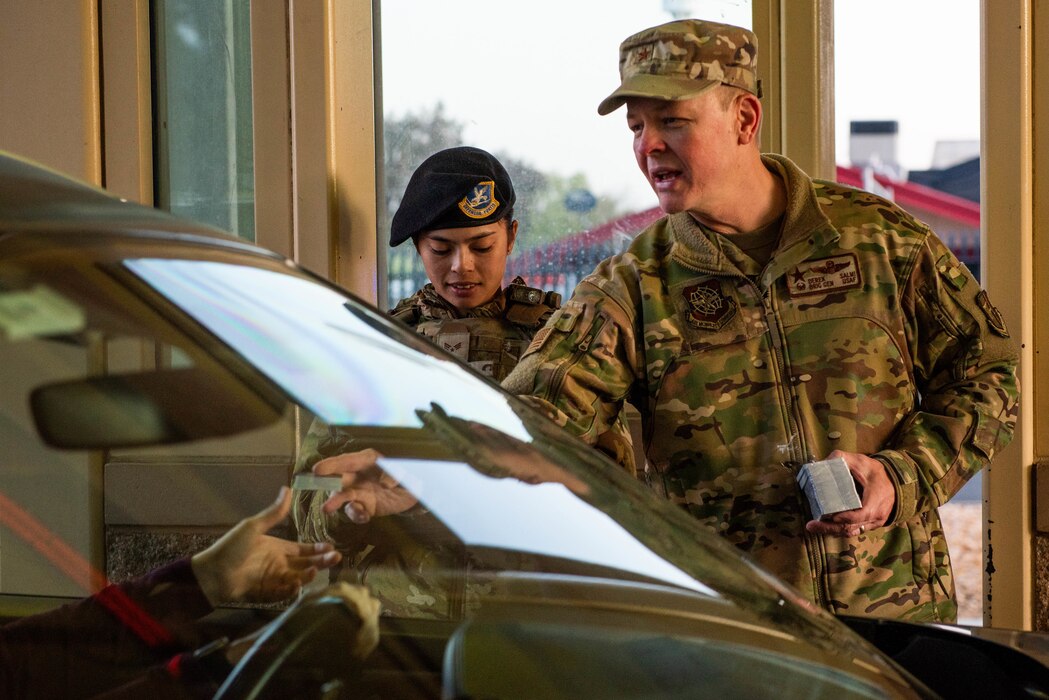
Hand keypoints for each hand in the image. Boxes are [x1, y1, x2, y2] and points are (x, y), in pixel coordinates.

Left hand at [191, 487, 340, 605]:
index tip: (331, 547)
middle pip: (305, 564)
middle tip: (335, 559)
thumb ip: (274, 513)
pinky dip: (291, 590)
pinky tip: (296, 584)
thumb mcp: (253, 527)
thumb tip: (288, 488)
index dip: (317, 548)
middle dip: (321, 562)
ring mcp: (273, 580)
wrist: (212, 573)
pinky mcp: (266, 594)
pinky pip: (283, 593)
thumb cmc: (232, 548)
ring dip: (308, 575)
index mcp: (277, 548)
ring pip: (298, 578)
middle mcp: (278, 564)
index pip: (303, 549)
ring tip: (313, 571)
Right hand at [315, 448, 417, 523]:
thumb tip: (385, 483)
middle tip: (314, 483)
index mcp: (367, 460)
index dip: (332, 464)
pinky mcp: (365, 506)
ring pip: (342, 496)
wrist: (416, 494)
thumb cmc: (410, 475)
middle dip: (325, 480)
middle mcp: (359, 475)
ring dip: (335, 501)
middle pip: (338, 476)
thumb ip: (396, 474)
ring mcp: (360, 491)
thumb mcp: (407, 471)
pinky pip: (355, 511)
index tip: (317, 469)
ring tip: (327, 508)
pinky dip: (356, 515)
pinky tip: (364, 517)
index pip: (348, 460)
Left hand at [804, 450, 895, 537]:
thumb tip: (822, 462)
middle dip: (829, 528)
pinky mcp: (870, 525)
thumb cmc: (878, 473)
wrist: (896, 483)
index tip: (830, 516)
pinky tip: (825, 527)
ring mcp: (874, 523)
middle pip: (851, 527)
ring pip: (851, 532)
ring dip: (832, 531)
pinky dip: (840, 530)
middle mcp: (876, 517)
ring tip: (814, 527)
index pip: (861, 515)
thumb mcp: (862, 462)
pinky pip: (854, 530)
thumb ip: (842, 459)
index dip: (845, 518)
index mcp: (876, 501)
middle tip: (810, 526)